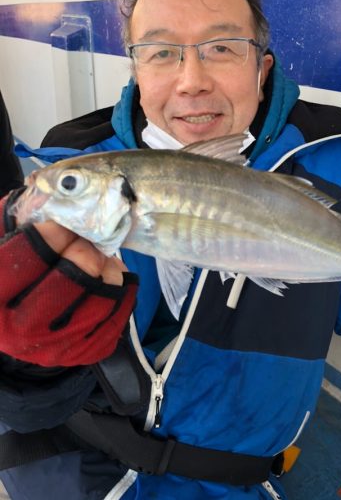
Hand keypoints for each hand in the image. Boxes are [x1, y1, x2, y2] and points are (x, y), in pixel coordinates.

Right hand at [0, 192, 136, 366]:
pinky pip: (115, 320)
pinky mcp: (80, 354)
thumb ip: (12, 218)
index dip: (51, 233)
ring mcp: (52, 348)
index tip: (63, 223)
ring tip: (102, 258)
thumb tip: (47, 193)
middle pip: (70, 279)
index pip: (28, 256)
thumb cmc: (5, 275)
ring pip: (99, 299)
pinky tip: (110, 278)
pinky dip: (121, 293)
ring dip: (108, 271)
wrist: (10, 325)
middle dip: (85, 251)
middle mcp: (19, 331)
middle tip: (87, 240)